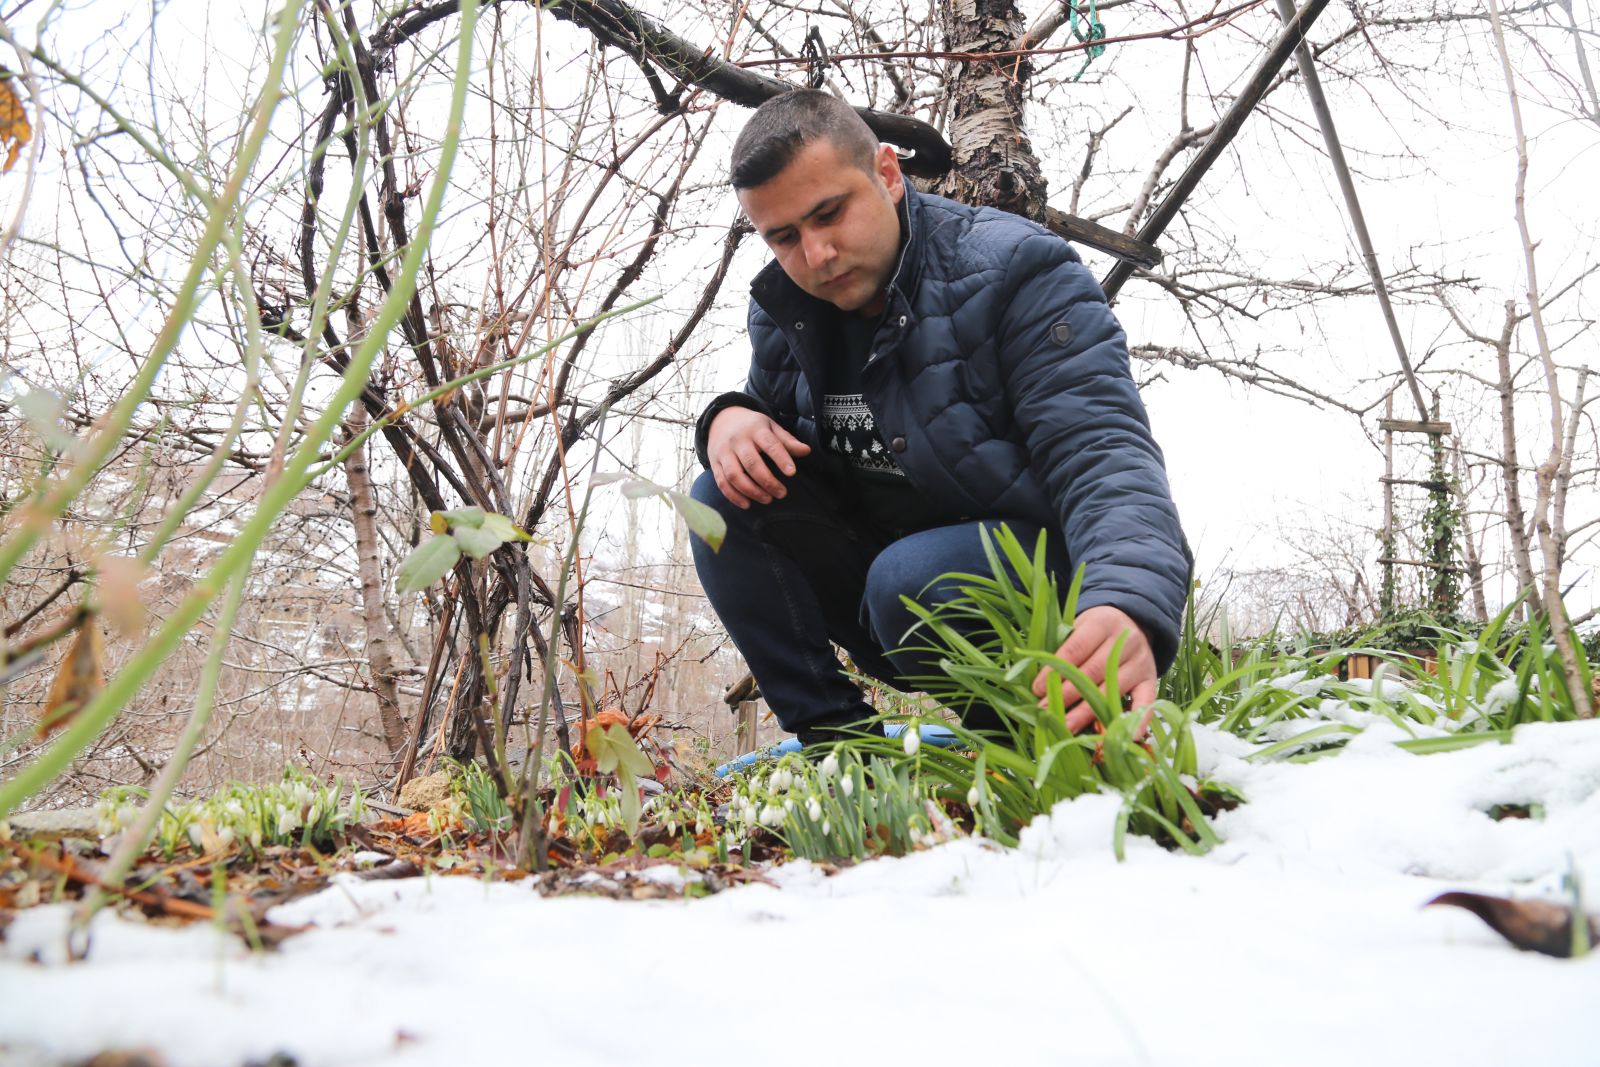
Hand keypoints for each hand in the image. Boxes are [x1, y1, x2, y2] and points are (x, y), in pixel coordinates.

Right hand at [707, 406, 811, 508]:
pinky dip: (733, 496)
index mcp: (755, 429)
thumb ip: (787, 441)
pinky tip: (747, 504)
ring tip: (768, 499)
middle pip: (751, 463)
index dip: (781, 458)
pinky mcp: (714, 463)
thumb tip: (807, 451)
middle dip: (767, 481)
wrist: (721, 419)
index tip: (792, 473)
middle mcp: (737, 440)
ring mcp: (724, 452)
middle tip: (782, 493)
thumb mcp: (770, 427)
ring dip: (751, 491)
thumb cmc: (752, 426)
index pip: (770, 444)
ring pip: (734, 475)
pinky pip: (722, 482)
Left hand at [1031, 605, 1156, 735]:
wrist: (1132, 623)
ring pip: (1112, 689)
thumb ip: (1062, 648)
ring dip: (1088, 712)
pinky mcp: (1151, 679)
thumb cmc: (1095, 631)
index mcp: (1102, 623)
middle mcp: (1125, 641)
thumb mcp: (1078, 627)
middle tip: (1045, 710)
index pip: (1076, 648)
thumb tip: (1040, 683)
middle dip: (1067, 694)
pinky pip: (1146, 701)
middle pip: (1093, 672)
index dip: (1057, 670)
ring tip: (1066, 727)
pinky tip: (1125, 736)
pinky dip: (1137, 719)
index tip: (1038, 689)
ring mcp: (1140, 661)